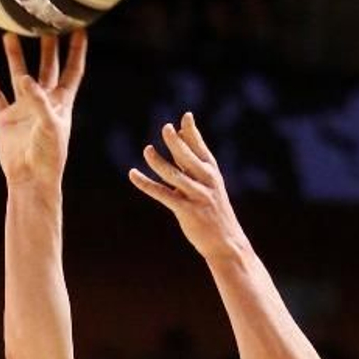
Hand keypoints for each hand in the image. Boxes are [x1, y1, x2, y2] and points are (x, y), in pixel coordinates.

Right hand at [0, 34, 86, 189]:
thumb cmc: (48, 156)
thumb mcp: (49, 126)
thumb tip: (24, 78)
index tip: (80, 28)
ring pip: (18, 75)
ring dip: (14, 56)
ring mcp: (23, 109)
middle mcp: (42, 102)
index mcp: (61, 103)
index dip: (77, 50)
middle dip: (47, 46)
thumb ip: (38, 100)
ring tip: (9, 34)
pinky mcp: (5, 119)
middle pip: (46, 67)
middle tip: (43, 22)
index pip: (72, 70)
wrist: (30, 179)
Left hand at [130, 113, 244, 261]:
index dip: (192, 132)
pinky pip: (162, 194)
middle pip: (188, 156)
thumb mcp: (208, 184)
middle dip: (177, 141)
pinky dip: (145, 183)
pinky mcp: (186, 210)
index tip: (185, 116)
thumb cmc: (214, 210)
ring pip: (173, 174)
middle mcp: (206, 181)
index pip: (200, 147)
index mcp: (212, 172)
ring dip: (158, 161)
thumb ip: (192, 162)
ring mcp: (196, 196)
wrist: (225, 241)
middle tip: (166, 128)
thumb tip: (179, 137)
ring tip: (147, 150)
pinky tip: (133, 174)